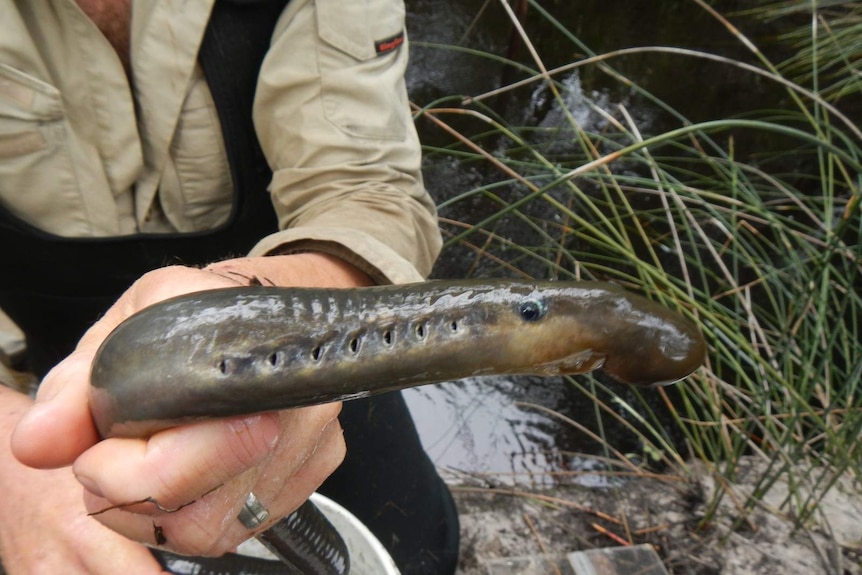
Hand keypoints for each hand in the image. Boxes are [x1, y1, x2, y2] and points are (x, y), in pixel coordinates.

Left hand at [10, 253, 367, 560]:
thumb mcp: (119, 331)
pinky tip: (192, 474)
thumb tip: (39, 442)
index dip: (119, 475)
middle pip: (198, 512)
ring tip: (145, 469)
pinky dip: (205, 512)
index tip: (95, 452)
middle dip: (132, 501)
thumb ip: (72, 386)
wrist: (254, 311)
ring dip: (163, 515)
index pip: (175, 467)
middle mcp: (291, 399)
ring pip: (220, 530)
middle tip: (112, 463)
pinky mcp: (320, 463)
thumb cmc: (187, 319)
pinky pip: (248, 524)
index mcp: (240, 357)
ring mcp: (314, 436)